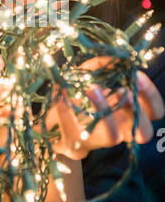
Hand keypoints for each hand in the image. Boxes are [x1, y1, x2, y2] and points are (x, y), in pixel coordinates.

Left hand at [44, 56, 164, 159]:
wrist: (48, 117)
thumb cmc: (76, 91)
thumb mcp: (90, 72)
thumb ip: (103, 63)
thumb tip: (116, 56)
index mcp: (128, 112)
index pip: (155, 112)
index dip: (151, 97)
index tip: (138, 76)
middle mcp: (119, 131)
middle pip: (144, 133)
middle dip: (136, 111)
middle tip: (123, 92)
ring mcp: (98, 142)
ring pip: (112, 137)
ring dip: (105, 110)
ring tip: (92, 89)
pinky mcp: (74, 145)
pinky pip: (74, 131)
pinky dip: (67, 109)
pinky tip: (62, 92)